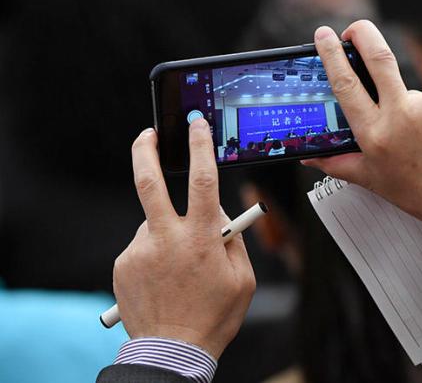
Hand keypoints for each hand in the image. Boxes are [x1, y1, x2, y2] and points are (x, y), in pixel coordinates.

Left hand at [113, 118, 255, 358]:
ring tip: (178, 266)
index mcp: (200, 240)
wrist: (171, 351)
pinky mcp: (123, 264)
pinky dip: (155, 251)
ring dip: (166, 230)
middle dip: (145, 150)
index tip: (198, 127)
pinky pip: (142, 245)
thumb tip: (220, 214)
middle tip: (148, 135)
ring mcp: (140, 251)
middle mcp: (166, 239)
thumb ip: (233, 241)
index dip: (201, 148)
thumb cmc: (212, 317)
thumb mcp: (243, 279)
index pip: (202, 180)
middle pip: (149, 182)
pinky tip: (163, 276)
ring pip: (154, 223)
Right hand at [303, 20, 421, 237]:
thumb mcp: (370, 179)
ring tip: (414, 136)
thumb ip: (337, 163)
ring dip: (401, 102)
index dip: (332, 54)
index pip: (347, 83)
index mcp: (375, 133)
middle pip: (378, 56)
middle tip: (353, 30)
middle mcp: (401, 113)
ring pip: (405, 88)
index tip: (324, 36)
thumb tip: (311, 158)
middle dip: (362, 33)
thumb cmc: (418, 192)